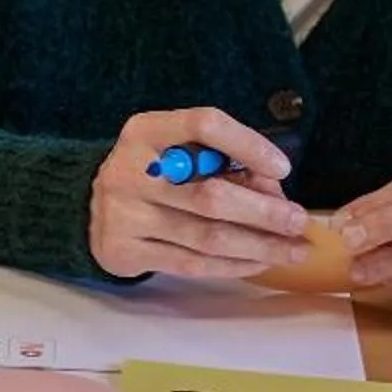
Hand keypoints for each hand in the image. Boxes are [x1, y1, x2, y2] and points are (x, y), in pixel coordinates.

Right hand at [89, 107, 308, 279]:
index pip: (203, 125)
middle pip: (211, 194)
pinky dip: (231, 265)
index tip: (282, 168)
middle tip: (299, 222)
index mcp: (146, 131)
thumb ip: (224, 163)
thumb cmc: (154, 174)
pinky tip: (257, 263)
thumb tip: (277, 195)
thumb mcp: (178, 152)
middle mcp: (130, 169)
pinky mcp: (123, 250)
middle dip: (265, 212)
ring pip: (206, 237)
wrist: (92, 207)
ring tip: (292, 250)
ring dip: (258, 246)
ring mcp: (123, 213)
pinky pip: (190, 263)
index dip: (248, 145)